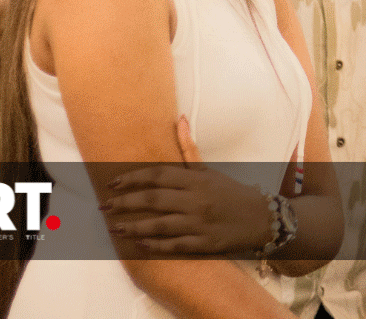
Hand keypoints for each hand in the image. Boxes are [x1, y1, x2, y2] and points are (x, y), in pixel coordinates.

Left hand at [102, 116, 270, 254]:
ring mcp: (198, 223)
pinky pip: (172, 246)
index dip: (133, 178)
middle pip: (153, 199)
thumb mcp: (210, 170)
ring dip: (133, 226)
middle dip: (125, 202)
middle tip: (104, 206)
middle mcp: (195, 200)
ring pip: (158, 225)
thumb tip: (179, 119)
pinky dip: (153, 246)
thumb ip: (189, 149)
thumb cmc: (230, 192)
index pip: (158, 175)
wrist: (261, 218)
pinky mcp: (202, 244)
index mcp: (196, 179)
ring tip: (114, 227)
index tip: (113, 183)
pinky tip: (138, 244)